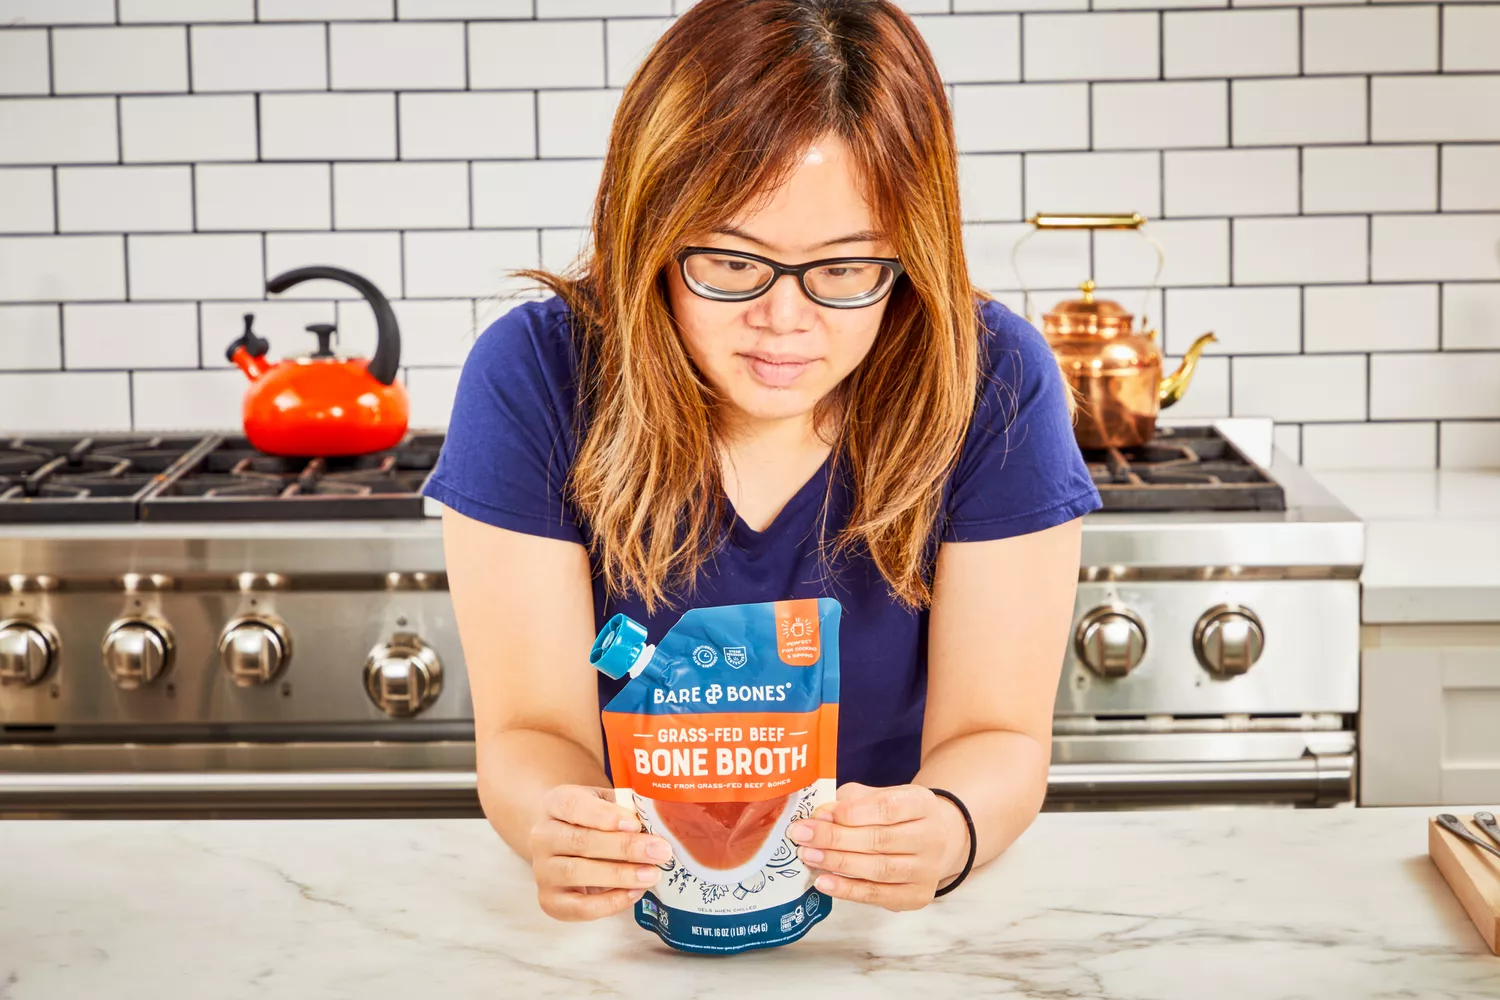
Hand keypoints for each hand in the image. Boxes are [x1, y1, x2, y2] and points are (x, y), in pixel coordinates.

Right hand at [528, 785, 673, 920]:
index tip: (635, 823)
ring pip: (577, 873)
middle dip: (625, 847)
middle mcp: (543, 836)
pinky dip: (610, 902)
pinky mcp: (550, 900)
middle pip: (580, 841)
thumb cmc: (593, 819)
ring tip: (652, 874)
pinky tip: (635, 892)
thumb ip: (625, 807)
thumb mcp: (606, 802)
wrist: (564, 843)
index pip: (573, 805)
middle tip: (659, 851)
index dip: (604, 815)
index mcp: (556, 803)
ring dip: (619, 875)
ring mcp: (543, 870)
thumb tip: (655, 823)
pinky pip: (579, 907)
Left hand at [788, 782, 967, 911]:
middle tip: (801, 835)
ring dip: (837, 863)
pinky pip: (878, 895)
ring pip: (878, 869)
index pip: (886, 808)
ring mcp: (927, 870)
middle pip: (879, 840)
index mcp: (923, 804)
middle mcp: (932, 837)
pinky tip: (824, 882)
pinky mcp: (917, 896)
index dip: (850, 812)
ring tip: (807, 856)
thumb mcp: (879, 796)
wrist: (935, 842)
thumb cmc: (898, 815)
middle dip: (835, 838)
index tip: (818, 814)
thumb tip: (820, 815)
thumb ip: (851, 801)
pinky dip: (848, 890)